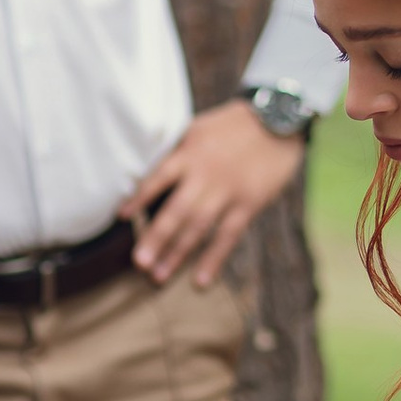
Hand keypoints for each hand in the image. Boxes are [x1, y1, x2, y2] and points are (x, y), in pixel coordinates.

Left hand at [122, 98, 300, 288]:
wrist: (278, 120)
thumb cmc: (233, 125)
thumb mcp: (200, 129)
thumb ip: (178, 152)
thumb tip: (148, 172)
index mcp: (190, 153)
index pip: (159, 177)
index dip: (140, 197)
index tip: (122, 216)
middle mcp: (206, 174)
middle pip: (177, 211)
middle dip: (157, 238)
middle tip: (140, 263)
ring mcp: (228, 191)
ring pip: (199, 227)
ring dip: (178, 254)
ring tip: (159, 276)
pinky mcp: (249, 203)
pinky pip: (228, 236)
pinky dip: (214, 259)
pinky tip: (201, 280)